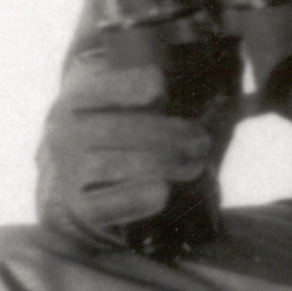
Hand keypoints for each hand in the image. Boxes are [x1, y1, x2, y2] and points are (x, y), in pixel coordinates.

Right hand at [36, 60, 217, 242]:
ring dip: (158, 164)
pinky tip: (163, 193)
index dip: (129, 85)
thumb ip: (174, 101)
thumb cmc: (126, 134)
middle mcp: (65, 132)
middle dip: (163, 134)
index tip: (160, 87)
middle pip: (114, 129)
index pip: (101, 88)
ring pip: (110, 165)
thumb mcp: (139, 109)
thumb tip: (226, 101)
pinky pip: (104, 205)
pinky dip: (134, 199)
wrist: (88, 179)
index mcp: (79, 99)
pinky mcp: (79, 206)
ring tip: (195, 164)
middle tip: (201, 141)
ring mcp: (68, 169)